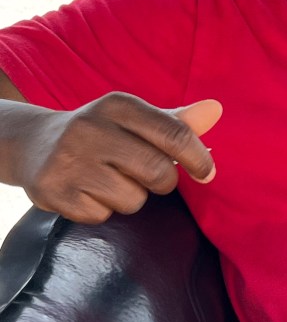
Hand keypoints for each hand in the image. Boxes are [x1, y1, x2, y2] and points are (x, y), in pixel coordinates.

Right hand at [15, 92, 221, 223]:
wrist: (35, 144)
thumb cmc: (102, 132)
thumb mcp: (135, 119)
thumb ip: (177, 121)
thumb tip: (216, 109)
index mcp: (119, 105)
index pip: (174, 134)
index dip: (198, 158)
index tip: (207, 173)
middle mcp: (92, 128)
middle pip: (157, 172)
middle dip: (164, 182)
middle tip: (151, 177)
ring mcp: (70, 161)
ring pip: (133, 200)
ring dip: (131, 196)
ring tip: (110, 179)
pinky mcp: (54, 192)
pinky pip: (103, 215)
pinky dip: (102, 209)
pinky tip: (88, 190)